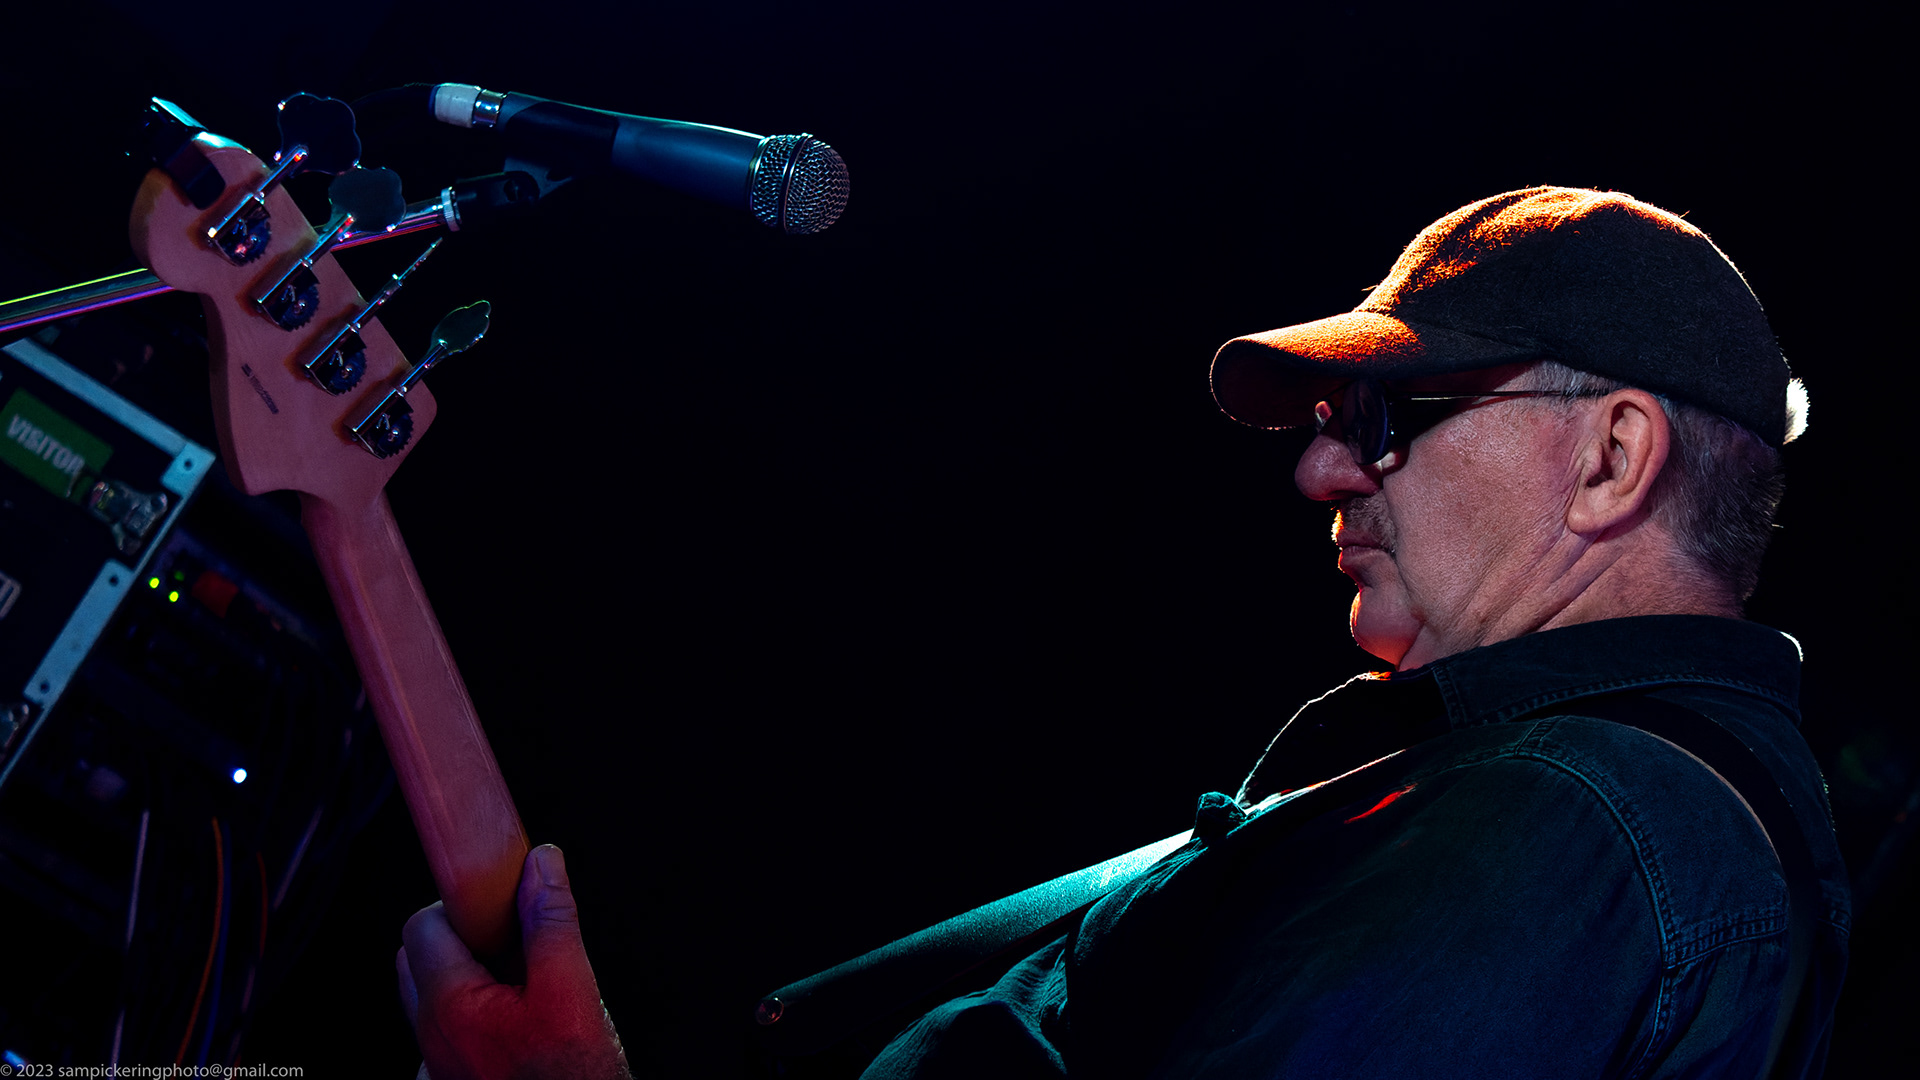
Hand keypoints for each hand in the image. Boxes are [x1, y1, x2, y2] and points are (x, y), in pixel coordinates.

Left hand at [398, 845, 630, 1079]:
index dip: (460, 904)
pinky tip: (512, 1027)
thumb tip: (542, 864)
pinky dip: (469, 1018)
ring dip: (463, 978)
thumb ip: (552, 922)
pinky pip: (443, 1037)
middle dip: (459, 939)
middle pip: (417, 959)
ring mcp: (438, 1066)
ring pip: (429, 1000)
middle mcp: (431, 1038)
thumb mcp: (573, 992)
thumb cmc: (574, 1078)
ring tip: (517, 985)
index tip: (499, 905)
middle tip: (510, 944)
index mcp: (450, 1005)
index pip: (420, 925)